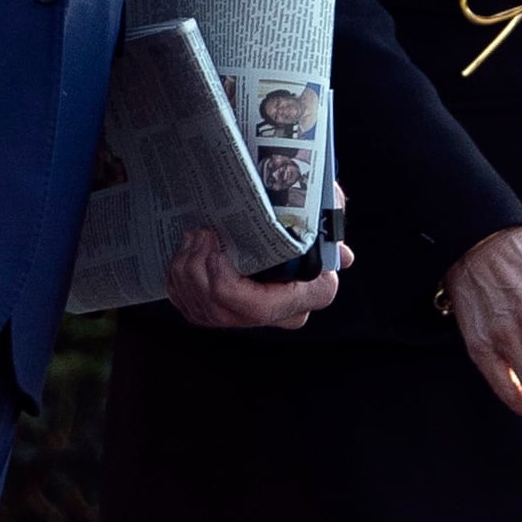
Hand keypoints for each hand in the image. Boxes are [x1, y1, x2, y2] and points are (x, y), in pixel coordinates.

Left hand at [164, 226, 348, 330]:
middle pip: (222, 311)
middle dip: (199, 272)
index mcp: (312, 292)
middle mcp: (282, 314)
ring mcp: (252, 317)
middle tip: (198, 234)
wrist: (286, 215)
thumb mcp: (322, 203)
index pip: (257, 308)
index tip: (215, 252)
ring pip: (203, 311)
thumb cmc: (307, 208)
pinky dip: (179, 282)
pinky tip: (183, 255)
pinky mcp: (226, 312)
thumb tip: (341, 256)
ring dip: (186, 272)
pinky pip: (192, 308)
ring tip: (191, 238)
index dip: (226, 285)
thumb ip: (329, 214)